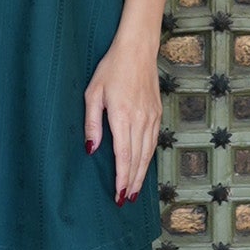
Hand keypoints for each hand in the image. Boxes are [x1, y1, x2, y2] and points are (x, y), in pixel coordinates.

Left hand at [83, 31, 161, 204]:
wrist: (138, 50)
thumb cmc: (111, 68)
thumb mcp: (93, 93)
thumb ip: (92, 123)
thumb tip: (91, 149)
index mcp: (123, 116)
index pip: (123, 155)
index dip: (121, 178)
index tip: (118, 194)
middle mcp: (141, 120)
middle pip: (137, 159)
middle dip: (132, 182)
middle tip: (125, 200)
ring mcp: (152, 117)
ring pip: (148, 153)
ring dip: (141, 174)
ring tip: (135, 191)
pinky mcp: (157, 114)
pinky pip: (153, 142)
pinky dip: (149, 158)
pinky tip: (143, 167)